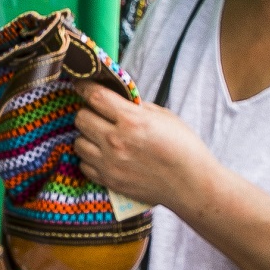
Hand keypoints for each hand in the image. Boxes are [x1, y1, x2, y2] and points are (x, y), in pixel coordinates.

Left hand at [72, 82, 217, 210]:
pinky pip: (84, 165)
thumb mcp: (163, 117)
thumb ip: (137, 107)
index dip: (85, 87)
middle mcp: (116, 141)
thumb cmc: (183, 148)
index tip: (82, 85)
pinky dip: (90, 158)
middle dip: (88, 112)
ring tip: (101, 136)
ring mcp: (110, 163)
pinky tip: (103, 155)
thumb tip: (117, 99)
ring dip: (87, 136)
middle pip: (81, 118)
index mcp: (132, 120)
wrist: (191, 184)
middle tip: (97, 114)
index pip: (95, 96)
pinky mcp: (109, 180)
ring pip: (78, 142)